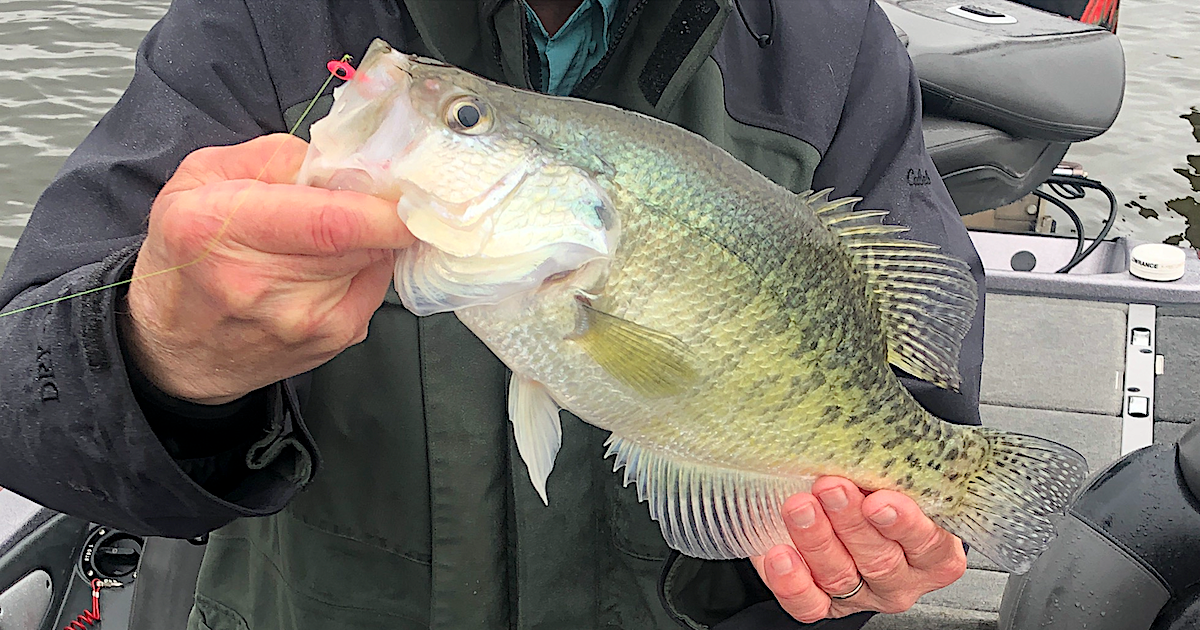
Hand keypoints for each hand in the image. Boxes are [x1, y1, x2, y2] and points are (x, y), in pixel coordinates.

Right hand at [121, 134, 413, 403]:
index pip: (330, 222)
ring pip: (374, 258)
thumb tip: (341, 158)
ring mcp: (302, 320)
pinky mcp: (334, 339)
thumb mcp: (200, 178)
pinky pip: (376, 285)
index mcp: (218, 229)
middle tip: (359, 194)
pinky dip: (365, 265)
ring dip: (368, 237)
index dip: (382, 207)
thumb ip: (274, 156)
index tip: (405, 189)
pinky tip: (328, 266)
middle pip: (362, 237)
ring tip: (326, 235)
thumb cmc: (188, 254)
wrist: (178, 346)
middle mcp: (261, 283)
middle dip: (375, 209)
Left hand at [750, 476, 966, 622]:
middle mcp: (903, 577)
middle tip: (829, 487)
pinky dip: (792, 583)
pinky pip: (810, 605)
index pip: (928, 543)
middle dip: (850, 522)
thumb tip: (862, 439)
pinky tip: (779, 555)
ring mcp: (865, 595)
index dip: (903, 523)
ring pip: (841, 578)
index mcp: (934, 550)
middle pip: (880, 560)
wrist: (844, 509)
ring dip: (816, 540)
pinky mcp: (828, 605)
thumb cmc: (875, 488)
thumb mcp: (891, 475)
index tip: (878, 499)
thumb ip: (886, 469)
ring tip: (798, 507)